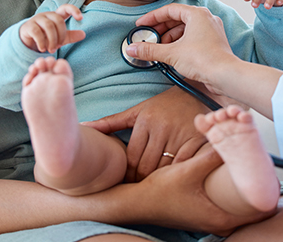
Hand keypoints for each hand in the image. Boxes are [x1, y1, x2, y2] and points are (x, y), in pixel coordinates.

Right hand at [19, 4, 85, 52]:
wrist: (28, 42)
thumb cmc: (46, 38)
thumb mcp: (60, 38)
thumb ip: (71, 36)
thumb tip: (83, 34)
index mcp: (56, 16)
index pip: (65, 8)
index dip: (73, 10)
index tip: (81, 18)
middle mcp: (46, 15)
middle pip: (58, 20)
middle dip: (61, 35)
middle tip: (59, 46)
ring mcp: (36, 19)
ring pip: (48, 26)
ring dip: (52, 40)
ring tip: (51, 50)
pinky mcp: (28, 26)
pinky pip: (37, 32)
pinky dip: (42, 42)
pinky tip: (43, 49)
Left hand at [82, 86, 209, 181]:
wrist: (196, 91)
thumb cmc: (163, 106)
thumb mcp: (137, 111)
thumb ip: (111, 122)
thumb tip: (84, 127)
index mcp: (145, 120)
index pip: (132, 158)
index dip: (128, 175)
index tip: (127, 182)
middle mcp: (162, 127)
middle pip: (147, 167)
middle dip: (141, 181)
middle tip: (139, 190)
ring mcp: (181, 134)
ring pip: (165, 169)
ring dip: (159, 181)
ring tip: (154, 187)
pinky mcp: (197, 139)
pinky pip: (184, 165)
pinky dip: (177, 175)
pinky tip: (174, 179)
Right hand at [128, 4, 237, 84]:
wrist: (226, 75)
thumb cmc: (204, 59)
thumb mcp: (171, 53)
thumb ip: (150, 50)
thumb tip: (132, 48)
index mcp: (197, 14)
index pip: (169, 10)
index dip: (152, 18)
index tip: (141, 25)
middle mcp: (206, 18)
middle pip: (177, 18)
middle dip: (161, 29)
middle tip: (148, 37)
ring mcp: (211, 30)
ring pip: (185, 28)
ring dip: (170, 37)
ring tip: (159, 48)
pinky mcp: (213, 42)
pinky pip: (193, 37)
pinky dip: (180, 43)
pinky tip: (172, 53)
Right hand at [133, 149, 273, 233]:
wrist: (138, 203)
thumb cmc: (160, 193)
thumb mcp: (187, 170)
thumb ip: (209, 156)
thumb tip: (228, 139)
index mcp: (220, 217)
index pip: (259, 212)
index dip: (270, 196)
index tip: (274, 180)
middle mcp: (219, 223)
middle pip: (252, 212)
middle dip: (260, 193)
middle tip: (266, 173)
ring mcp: (212, 221)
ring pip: (241, 211)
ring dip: (247, 195)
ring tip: (253, 175)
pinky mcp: (205, 215)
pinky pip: (229, 208)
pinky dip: (234, 197)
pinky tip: (232, 181)